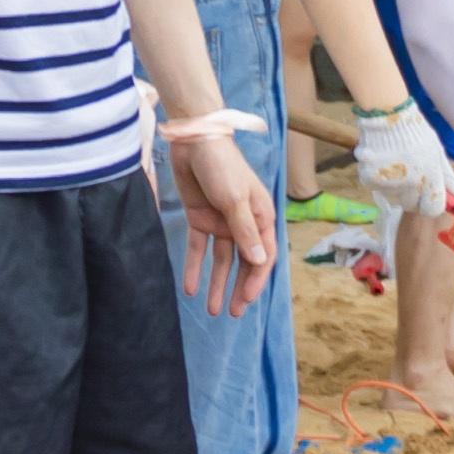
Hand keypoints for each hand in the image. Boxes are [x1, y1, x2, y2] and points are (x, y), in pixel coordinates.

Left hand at [170, 104, 279, 308]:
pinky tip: (190, 287)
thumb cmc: (223, 166)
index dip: (255, 280)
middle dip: (238, 288)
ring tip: (212, 309)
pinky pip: (198, 248)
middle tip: (231, 313)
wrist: (194, 140)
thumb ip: (245, 231)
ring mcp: (220, 222)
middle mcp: (243, 223)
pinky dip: (195, 267)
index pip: (262, 256)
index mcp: (261, 217)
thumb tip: (259, 262)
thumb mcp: (236, 199)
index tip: (245, 300)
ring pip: (221, 260)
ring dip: (217, 283)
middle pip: (243, 262)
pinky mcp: (199, 218)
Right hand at [345, 98, 453, 220]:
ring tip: (395, 165)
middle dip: (412, 196)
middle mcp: (408, 187)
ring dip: (396, 188)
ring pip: (393, 197)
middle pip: (411, 206)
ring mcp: (387, 185)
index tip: (427, 195)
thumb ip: (449, 178)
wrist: (388, 116)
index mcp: (429, 180)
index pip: (432, 210)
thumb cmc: (417, 133)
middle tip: (410, 178)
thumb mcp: (438, 153)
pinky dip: (379, 180)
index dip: (430, 204)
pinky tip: (382, 163)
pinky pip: (377, 188)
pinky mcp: (369, 180)